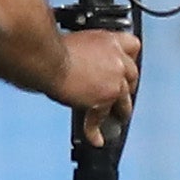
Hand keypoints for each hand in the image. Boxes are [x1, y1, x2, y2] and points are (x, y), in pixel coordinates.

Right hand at [55, 28, 142, 144]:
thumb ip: (86, 52)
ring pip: (124, 101)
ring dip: (121, 111)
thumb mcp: (75, 41)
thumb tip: (77, 60)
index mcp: (109, 41)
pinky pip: (102, 118)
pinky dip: (96, 130)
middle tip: (120, 96)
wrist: (47, 60)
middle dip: (127, 88)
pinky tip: (96, 138)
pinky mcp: (105, 99)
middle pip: (132, 76)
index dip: (129, 59)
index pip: (132, 47)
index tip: (125, 66)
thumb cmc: (51, 47)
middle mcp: (117, 59)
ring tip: (117, 120)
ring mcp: (114, 81)